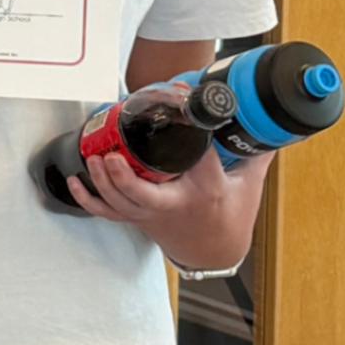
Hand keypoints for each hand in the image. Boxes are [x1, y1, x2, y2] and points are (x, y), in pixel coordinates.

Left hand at [69, 138, 258, 272]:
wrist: (215, 251)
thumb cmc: (229, 215)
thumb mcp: (250, 183)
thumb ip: (255, 151)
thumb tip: (269, 123)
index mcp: (206, 189)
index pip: (197, 157)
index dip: (189, 128)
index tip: (182, 94)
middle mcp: (174, 204)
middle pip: (144, 195)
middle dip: (124, 178)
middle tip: (112, 155)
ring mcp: (152, 214)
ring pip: (121, 204)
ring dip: (103, 183)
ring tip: (94, 159)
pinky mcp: (138, 218)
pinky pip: (108, 212)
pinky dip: (88, 199)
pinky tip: (74, 180)